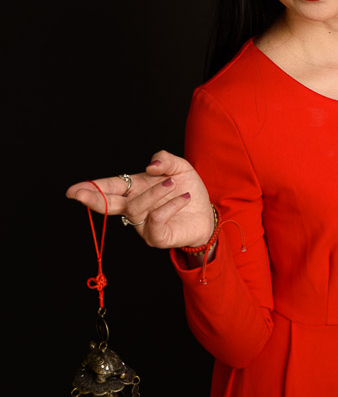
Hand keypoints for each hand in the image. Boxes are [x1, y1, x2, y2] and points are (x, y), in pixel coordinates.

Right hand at [66, 150, 213, 248]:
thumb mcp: (179, 167)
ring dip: (154, 193)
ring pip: (136, 208)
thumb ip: (165, 159)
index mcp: (134, 189)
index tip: (72, 190)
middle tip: (78, 195)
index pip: (109, 187)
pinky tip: (183, 198)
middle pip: (109, 205)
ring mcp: (143, 224)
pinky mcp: (157, 237)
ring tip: (171, 182)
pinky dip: (169, 206)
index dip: (91, 188)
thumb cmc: (187, 190)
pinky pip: (155, 221)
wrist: (207, 213)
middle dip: (93, 199)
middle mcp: (134, 207)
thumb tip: (150, 164)